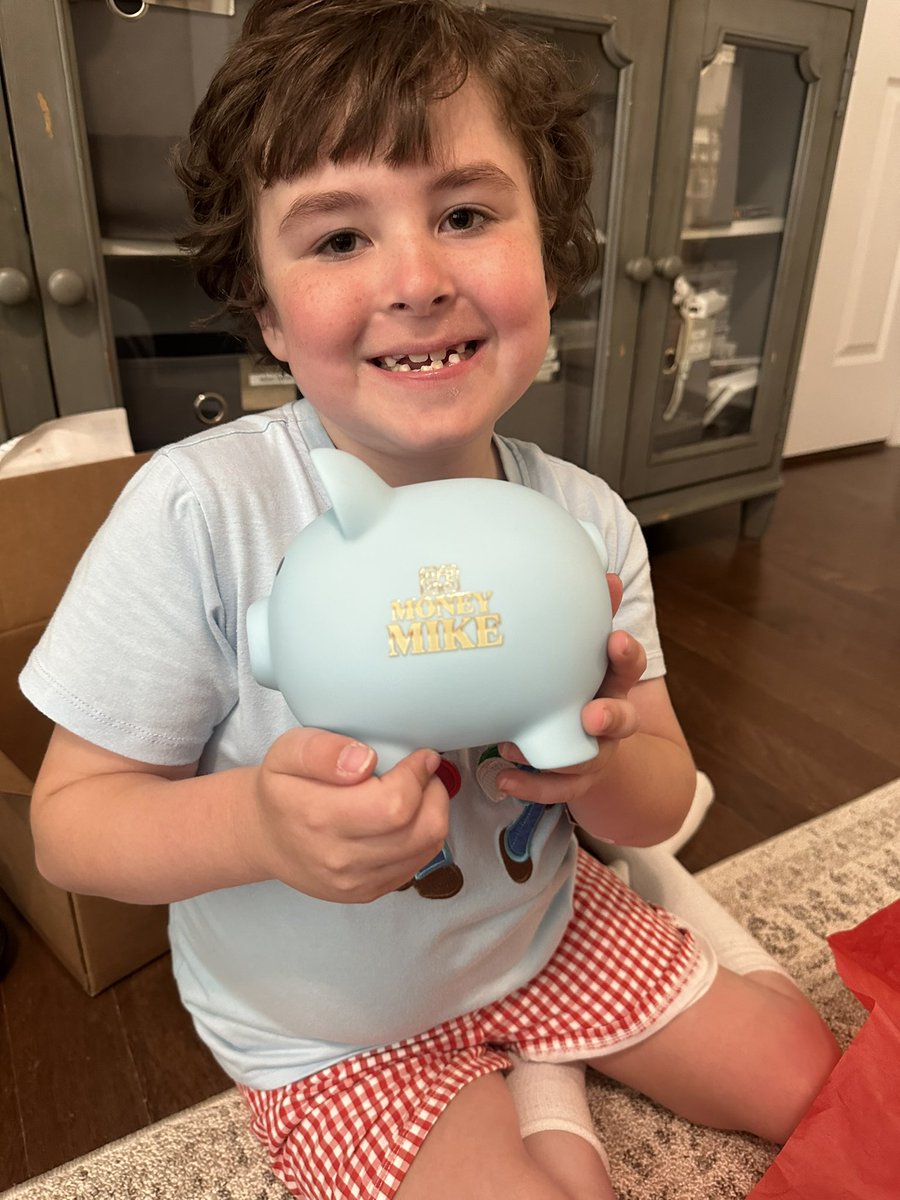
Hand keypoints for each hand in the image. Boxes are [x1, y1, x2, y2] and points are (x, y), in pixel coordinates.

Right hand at [248, 729, 448, 902]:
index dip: (418, 775)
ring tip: (418, 792)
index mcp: (318, 816)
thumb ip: (322, 750)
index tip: (420, 756)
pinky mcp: (367, 893)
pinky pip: (418, 864)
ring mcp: (354, 881)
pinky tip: (407, 818)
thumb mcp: (287, 751)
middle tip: (423, 773)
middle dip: (433, 793)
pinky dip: (424, 836)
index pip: (394, 803)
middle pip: (420, 829)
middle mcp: (338, 856)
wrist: (266, 837)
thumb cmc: (281, 790)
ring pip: (426, 847)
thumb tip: (363, 761)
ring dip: (435, 813)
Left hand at [494, 573, 645, 806]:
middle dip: (610, 716)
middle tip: (591, 715)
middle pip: (622, 720)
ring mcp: (594, 753)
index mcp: (612, 681)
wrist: (598, 745)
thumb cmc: (580, 685)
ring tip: (513, 748)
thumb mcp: (583, 651)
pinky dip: (529, 785)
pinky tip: (502, 779)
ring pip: (587, 761)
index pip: (629, 665)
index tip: (614, 641)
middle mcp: (609, 718)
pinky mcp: (574, 779)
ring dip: (554, 758)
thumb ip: (583, 612)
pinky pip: (556, 790)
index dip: (625, 653)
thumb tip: (586, 566)